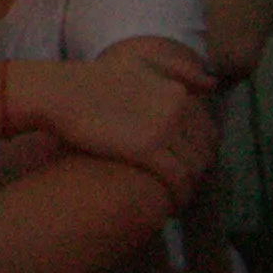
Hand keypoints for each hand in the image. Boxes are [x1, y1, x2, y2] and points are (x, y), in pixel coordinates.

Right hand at [25, 52, 216, 195]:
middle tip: (181, 187)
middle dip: (196, 172)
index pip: (207, 130)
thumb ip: (177, 70)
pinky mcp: (147, 150)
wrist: (60, 94)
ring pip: (193, 167)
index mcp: (177, 91)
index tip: (186, 166)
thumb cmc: (93, 81)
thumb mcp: (140, 65)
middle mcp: (177, 107)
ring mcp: (164, 128)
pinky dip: (179, 196)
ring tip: (175, 200)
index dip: (199, 152)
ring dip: (188, 187)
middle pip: (203, 150)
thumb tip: (212, 85)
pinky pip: (177, 180)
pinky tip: (170, 208)